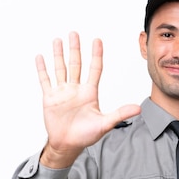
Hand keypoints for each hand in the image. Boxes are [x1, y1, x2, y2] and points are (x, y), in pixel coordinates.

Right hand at [36, 32, 140, 167]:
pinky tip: (40, 57)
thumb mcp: (105, 124)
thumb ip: (120, 114)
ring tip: (58, 40)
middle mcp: (76, 89)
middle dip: (75, 49)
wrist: (67, 145)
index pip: (94, 69)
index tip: (97, 40)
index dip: (96, 55)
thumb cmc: (86, 136)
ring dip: (59, 55)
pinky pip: (46, 80)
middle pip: (76, 64)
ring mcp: (62, 92)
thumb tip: (138, 109)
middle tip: (74, 33)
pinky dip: (42, 69)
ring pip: (60, 69)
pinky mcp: (50, 98)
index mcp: (89, 93)